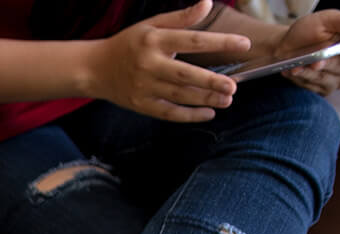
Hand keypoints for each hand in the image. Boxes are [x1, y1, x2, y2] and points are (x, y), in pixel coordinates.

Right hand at [84, 1, 248, 121]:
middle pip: (185, 74)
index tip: (244, 45)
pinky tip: (208, 113)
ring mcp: (143, 87)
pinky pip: (167, 112)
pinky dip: (188, 115)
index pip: (192, 40)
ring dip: (205, 99)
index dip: (220, 42)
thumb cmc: (128, 44)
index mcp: (154, 40)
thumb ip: (181, 18)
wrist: (94, 68)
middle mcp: (148, 64)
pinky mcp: (140, 104)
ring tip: (227, 99)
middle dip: (211, 81)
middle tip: (234, 86)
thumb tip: (207, 4)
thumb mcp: (152, 25)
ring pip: (179, 96)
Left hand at [273, 8, 339, 94]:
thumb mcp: (329, 20)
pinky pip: (314, 86)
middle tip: (316, 61)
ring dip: (310, 72)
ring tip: (296, 65)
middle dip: (330, 63)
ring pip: (328, 78)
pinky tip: (293, 70)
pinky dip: (302, 78)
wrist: (286, 47)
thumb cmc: (309, 31)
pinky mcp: (325, 89)